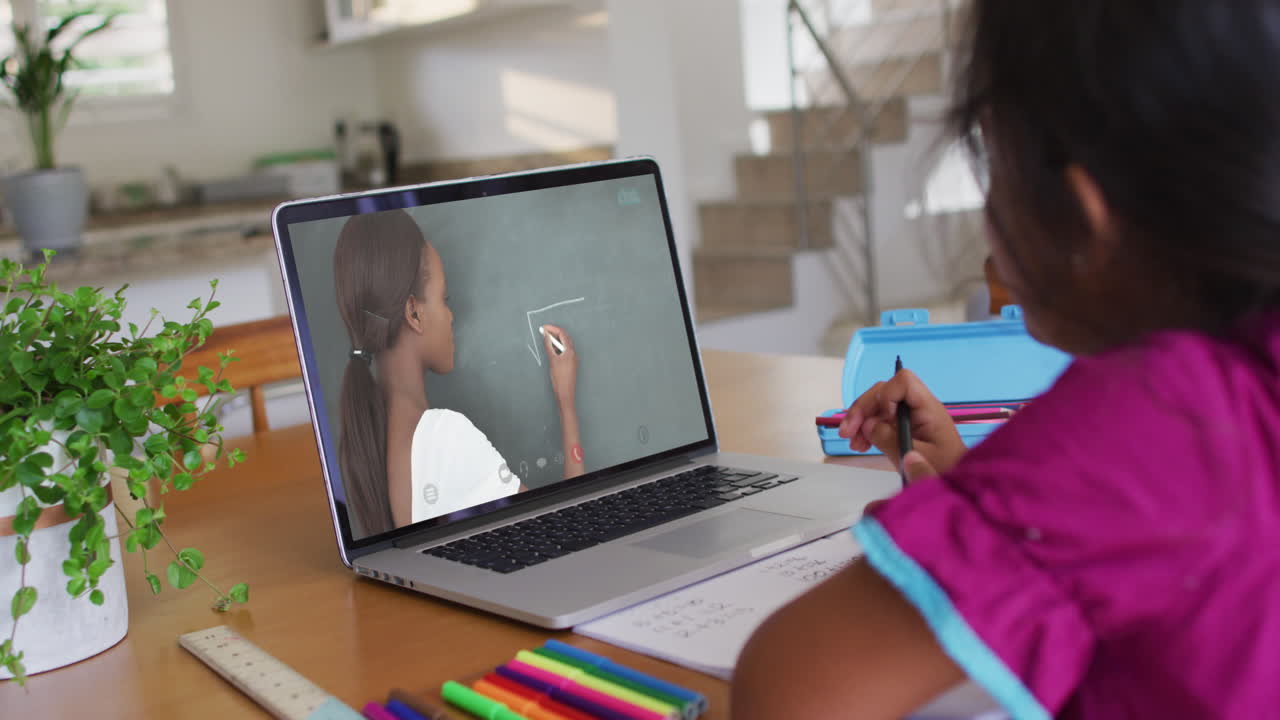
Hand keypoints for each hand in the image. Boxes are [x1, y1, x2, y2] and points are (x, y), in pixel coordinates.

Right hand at [542, 324, 576, 408]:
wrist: (565, 392)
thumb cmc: (560, 378)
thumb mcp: (552, 360)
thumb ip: (549, 346)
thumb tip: (546, 336)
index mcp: (570, 351)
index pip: (562, 334)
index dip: (553, 329)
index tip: (544, 327)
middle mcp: (573, 353)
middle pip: (565, 338)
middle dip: (554, 332)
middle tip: (544, 331)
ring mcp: (572, 358)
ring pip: (565, 344)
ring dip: (556, 340)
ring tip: (546, 338)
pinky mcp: (570, 363)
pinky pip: (564, 350)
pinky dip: (557, 347)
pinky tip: (551, 349)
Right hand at [838, 369, 965, 478]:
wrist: (960, 487)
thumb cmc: (945, 470)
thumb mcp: (915, 458)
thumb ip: (890, 440)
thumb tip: (868, 425)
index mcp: (928, 409)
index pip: (904, 382)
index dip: (885, 394)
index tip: (879, 419)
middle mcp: (918, 407)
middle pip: (884, 392)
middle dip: (862, 409)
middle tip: (847, 433)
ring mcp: (910, 417)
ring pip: (878, 406)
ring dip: (860, 421)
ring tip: (853, 443)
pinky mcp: (904, 427)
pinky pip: (881, 420)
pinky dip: (867, 430)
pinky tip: (860, 445)